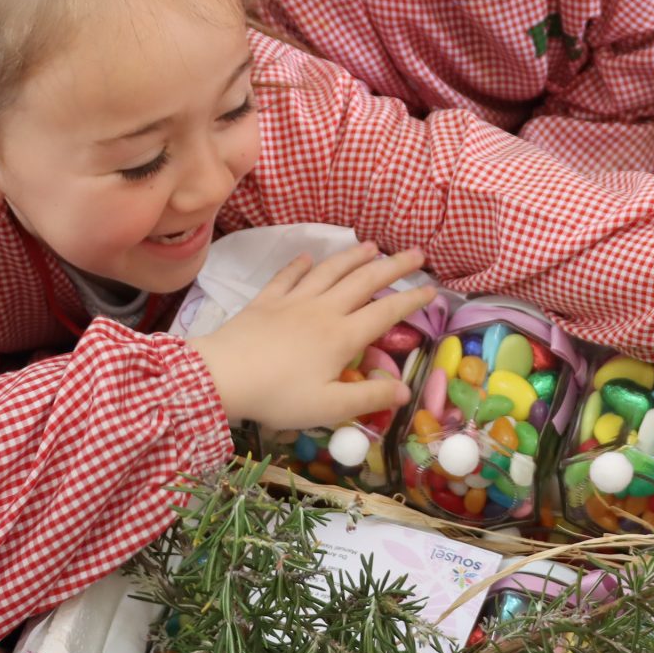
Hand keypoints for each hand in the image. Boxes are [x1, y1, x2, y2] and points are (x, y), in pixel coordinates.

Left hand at [191, 242, 433, 433]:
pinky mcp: (266, 301)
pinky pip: (287, 276)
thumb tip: (404, 391)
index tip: (432, 289)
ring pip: (330, 271)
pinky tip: (308, 256)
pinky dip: (300, 264)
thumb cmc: (278, 395)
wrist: (222, 375)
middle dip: (393, 265)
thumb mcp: (329, 406)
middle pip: (364, 281)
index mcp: (343, 336)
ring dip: (353, 256)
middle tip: (416, 253)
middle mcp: (324, 310)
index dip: (411, 300)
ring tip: (372, 245)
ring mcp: (293, 301)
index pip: (386, 312)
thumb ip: (368, 397)